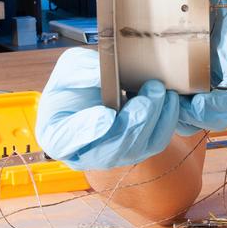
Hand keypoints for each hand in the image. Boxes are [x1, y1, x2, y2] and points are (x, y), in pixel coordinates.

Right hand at [35, 47, 181, 169]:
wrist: (88, 96)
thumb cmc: (73, 86)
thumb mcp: (68, 71)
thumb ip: (81, 73)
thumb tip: (102, 75)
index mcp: (56, 136)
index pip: (66, 140)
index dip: (86, 129)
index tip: (105, 114)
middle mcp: (84, 154)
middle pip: (111, 148)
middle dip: (135, 120)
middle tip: (150, 92)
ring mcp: (112, 156)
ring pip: (137, 149)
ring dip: (154, 120)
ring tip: (161, 92)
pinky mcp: (135, 150)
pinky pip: (154, 143)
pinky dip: (165, 122)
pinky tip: (169, 99)